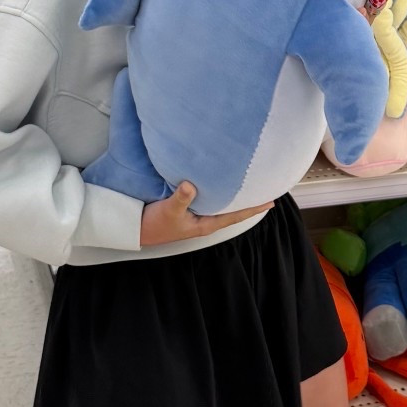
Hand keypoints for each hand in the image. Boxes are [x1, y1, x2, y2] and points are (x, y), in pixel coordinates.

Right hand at [140, 180, 272, 247]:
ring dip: (233, 192)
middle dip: (247, 198)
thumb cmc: (153, 225)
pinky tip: (219, 178)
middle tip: (264, 185)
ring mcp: (196, 213)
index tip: (271, 202)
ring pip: (221, 201)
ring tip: (247, 179)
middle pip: (232, 208)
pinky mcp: (187, 205)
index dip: (253, 208)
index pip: (235, 215)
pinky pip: (208, 196)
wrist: (135, 228)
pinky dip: (216, 188)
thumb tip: (191, 185)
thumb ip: (180, 198)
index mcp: (206, 223)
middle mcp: (204, 218)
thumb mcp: (168, 210)